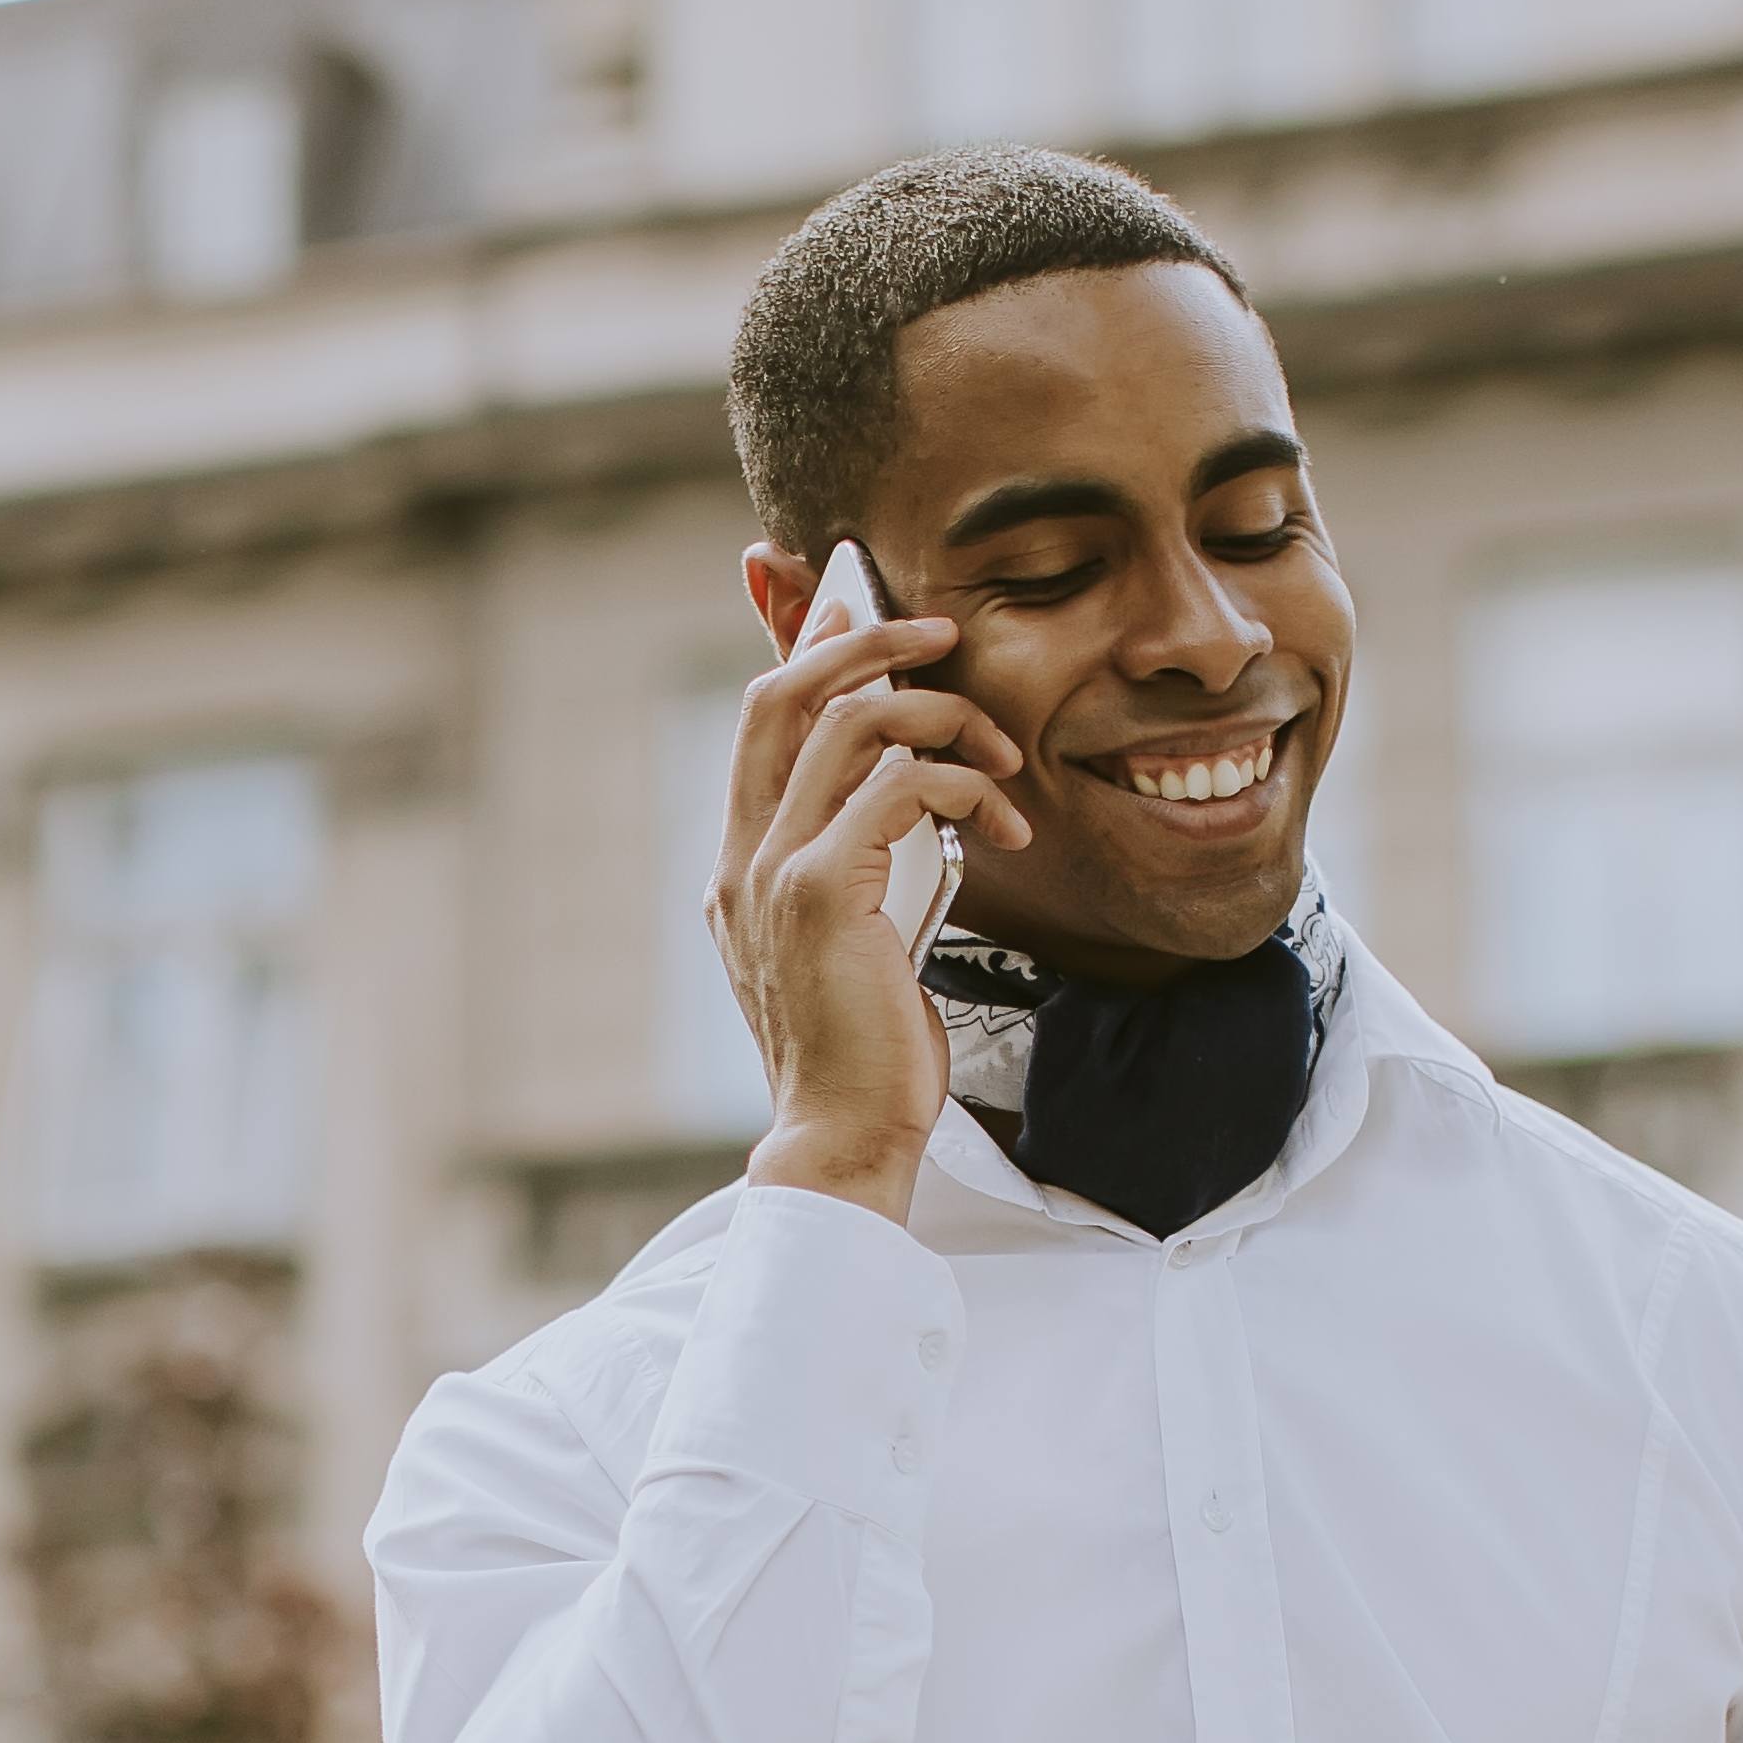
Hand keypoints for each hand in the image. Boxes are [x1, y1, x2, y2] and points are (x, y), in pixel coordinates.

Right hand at [710, 599, 1027, 1224]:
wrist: (843, 1133)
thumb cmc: (865, 1051)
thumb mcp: (856, 940)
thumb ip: (861, 866)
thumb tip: (905, 803)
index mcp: (741, 863)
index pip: (762, 718)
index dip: (806, 646)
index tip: (860, 608)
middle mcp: (742, 856)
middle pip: (786, 691)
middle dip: (865, 639)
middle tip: (942, 633)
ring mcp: (773, 870)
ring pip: (849, 722)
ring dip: (942, 715)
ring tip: (999, 754)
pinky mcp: (822, 892)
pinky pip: (899, 787)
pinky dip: (962, 785)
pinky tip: (1001, 824)